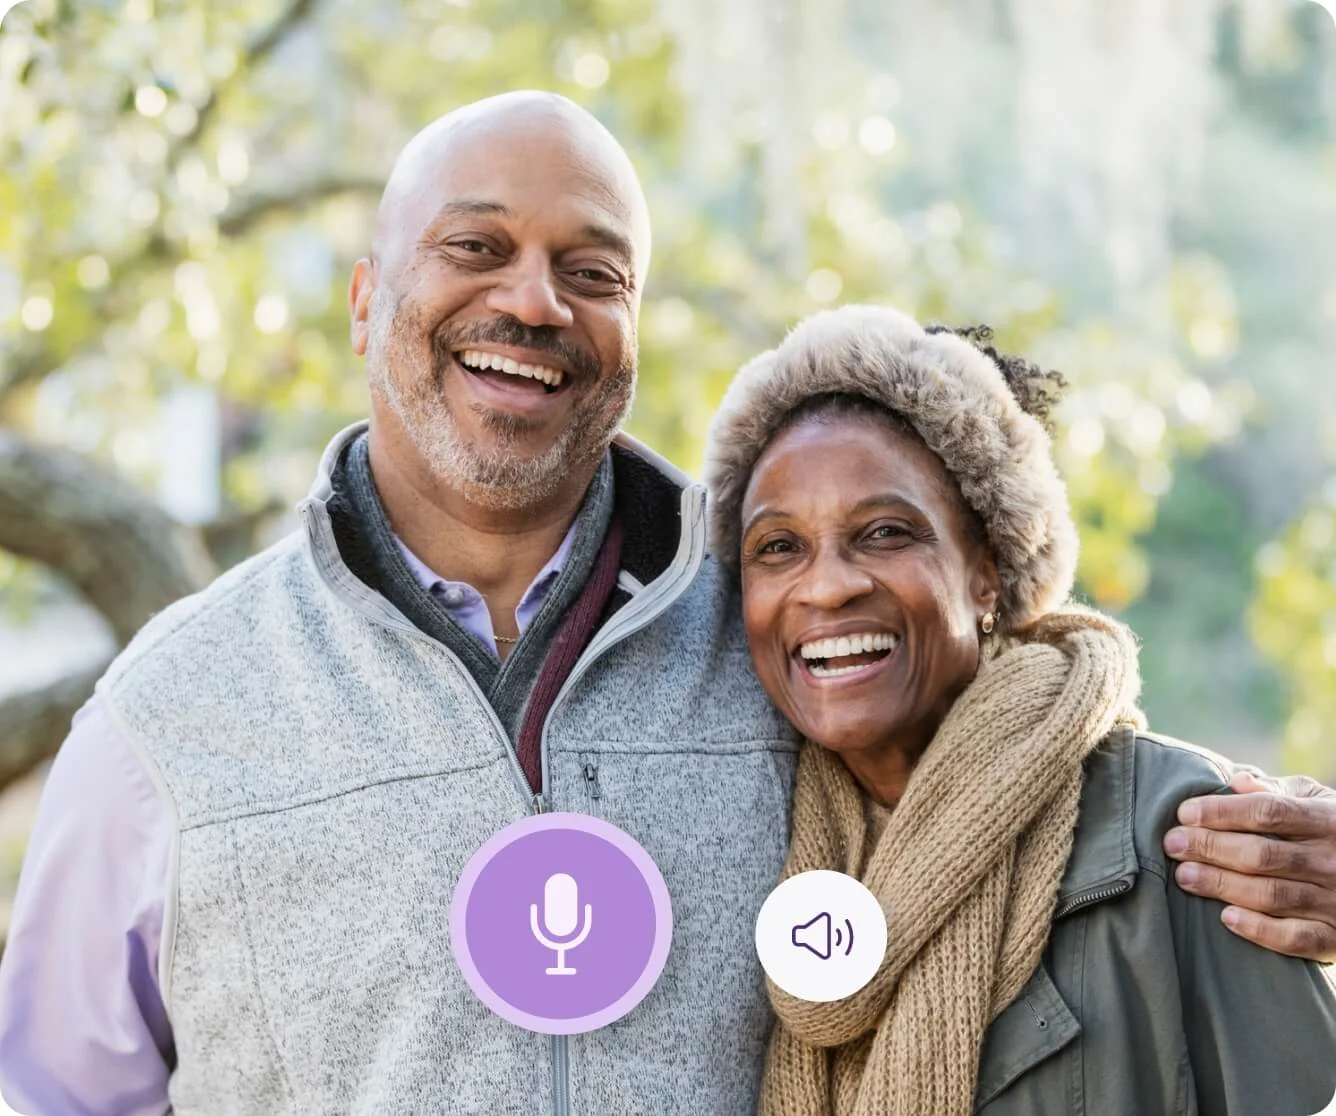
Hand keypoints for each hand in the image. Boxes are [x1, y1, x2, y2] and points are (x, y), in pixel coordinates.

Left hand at [1163, 770, 1335, 962]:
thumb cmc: (1333, 833)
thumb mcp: (1317, 802)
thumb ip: (1278, 792)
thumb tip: (1237, 780)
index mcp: (1326, 820)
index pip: (1268, 812)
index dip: (1222, 812)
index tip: (1184, 813)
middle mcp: (1332, 861)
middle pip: (1261, 854)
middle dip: (1210, 847)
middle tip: (1172, 844)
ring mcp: (1335, 901)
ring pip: (1270, 894)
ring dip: (1221, 885)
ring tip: (1184, 875)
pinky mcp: (1334, 938)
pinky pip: (1294, 938)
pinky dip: (1258, 929)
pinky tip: (1226, 917)